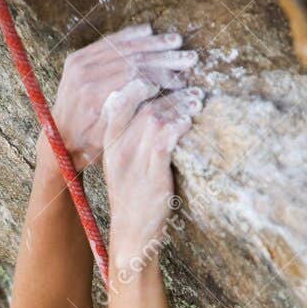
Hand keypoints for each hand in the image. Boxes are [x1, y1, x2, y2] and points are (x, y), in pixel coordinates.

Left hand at [50, 23, 196, 170]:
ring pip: (122, 46)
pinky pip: (108, 42)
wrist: (59, 139)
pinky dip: (130, 36)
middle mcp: (83, 73)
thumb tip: (149, 86)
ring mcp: (79, 63)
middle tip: (189, 57)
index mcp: (92, 93)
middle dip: (163, 57)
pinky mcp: (78, 58)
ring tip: (177, 41)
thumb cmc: (87, 145)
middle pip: (131, 57)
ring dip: (152, 43)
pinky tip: (149, 31)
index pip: (134, 74)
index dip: (161, 74)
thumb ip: (126, 110)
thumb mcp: (109, 136)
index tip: (182, 78)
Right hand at [101, 81, 201, 277]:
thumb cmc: (135, 199)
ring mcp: (134, 159)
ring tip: (196, 97)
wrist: (132, 236)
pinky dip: (181, 122)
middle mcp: (119, 147)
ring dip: (179, 101)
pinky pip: (166, 135)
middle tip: (189, 79)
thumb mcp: (126, 165)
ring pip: (155, 114)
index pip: (121, 97)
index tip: (160, 71)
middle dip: (168, 85)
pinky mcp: (152, 171)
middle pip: (142, 101)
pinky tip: (192, 117)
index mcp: (110, 142)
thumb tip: (155, 111)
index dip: (141, 78)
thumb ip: (134, 138)